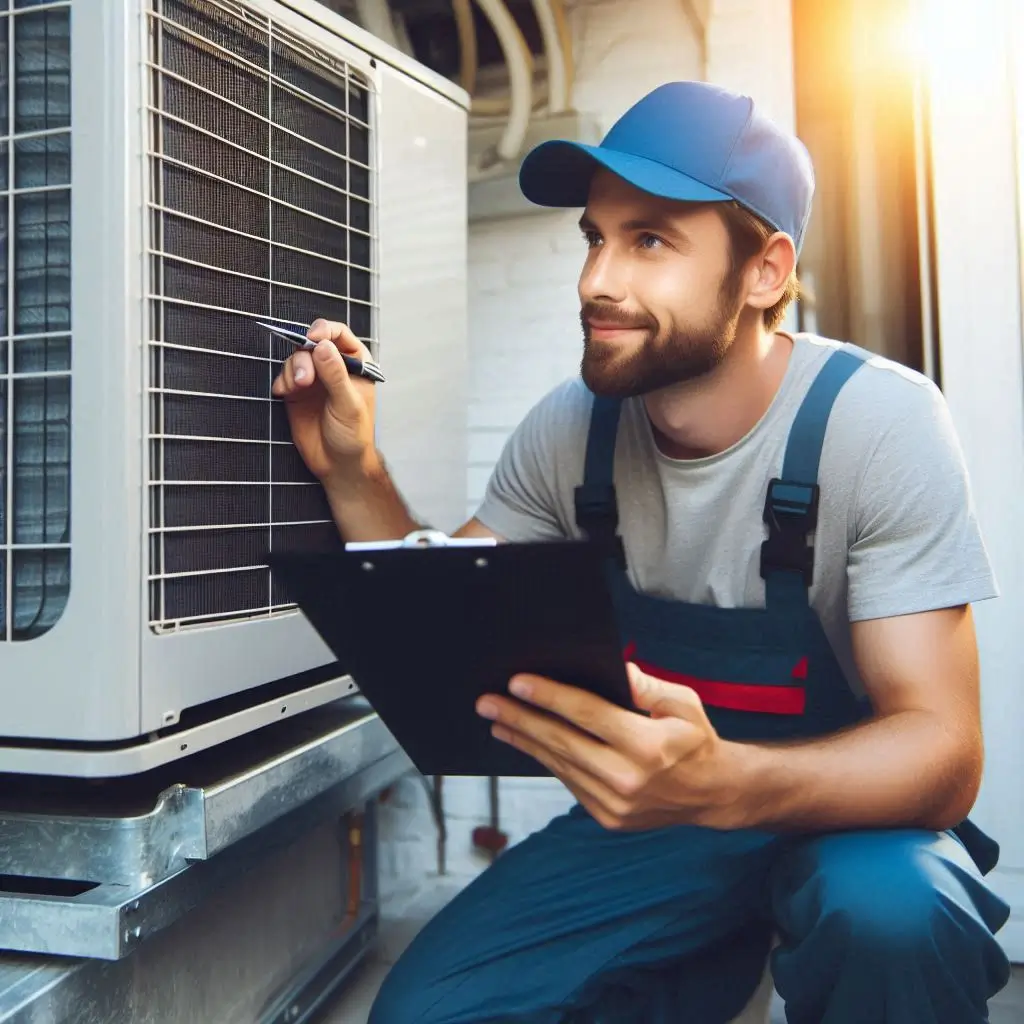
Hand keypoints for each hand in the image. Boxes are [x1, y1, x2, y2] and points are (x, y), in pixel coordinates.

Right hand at [270, 319, 376, 480]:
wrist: (338, 464)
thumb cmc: (353, 435)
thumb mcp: (348, 404)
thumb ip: (335, 375)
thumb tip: (323, 346)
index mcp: (355, 364)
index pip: (339, 335)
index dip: (325, 330)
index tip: (313, 337)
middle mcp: (333, 368)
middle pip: (312, 344)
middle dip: (304, 356)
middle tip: (304, 380)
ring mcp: (314, 380)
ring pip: (296, 359)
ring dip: (292, 370)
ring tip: (295, 388)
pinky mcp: (296, 393)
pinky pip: (284, 377)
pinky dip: (281, 382)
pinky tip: (284, 394)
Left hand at [476, 664, 743, 830]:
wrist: (712, 793)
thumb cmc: (695, 739)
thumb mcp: (682, 702)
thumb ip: (646, 685)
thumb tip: (612, 668)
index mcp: (648, 746)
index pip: (587, 715)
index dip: (549, 697)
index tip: (516, 683)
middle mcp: (627, 779)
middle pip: (562, 742)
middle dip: (520, 719)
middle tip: (486, 703)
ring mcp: (615, 804)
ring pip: (559, 765)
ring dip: (525, 741)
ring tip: (496, 722)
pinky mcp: (606, 817)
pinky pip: (568, 782)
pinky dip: (546, 760)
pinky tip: (527, 743)